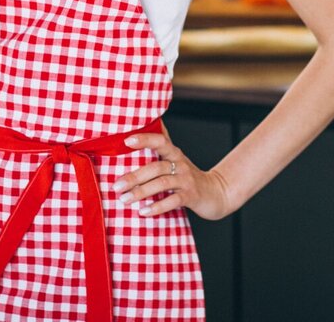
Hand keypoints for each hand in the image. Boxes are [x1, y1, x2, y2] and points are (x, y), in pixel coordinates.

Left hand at [114, 133, 235, 220]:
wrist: (216, 193)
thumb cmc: (188, 176)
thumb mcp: (176, 159)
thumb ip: (161, 146)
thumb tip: (147, 122)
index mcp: (174, 153)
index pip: (160, 141)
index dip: (144, 139)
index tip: (126, 141)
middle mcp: (180, 164)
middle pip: (156, 167)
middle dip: (134, 177)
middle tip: (116, 186)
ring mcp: (186, 180)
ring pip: (162, 183)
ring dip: (141, 192)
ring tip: (124, 200)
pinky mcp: (191, 196)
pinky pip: (173, 201)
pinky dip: (157, 206)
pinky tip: (143, 211)